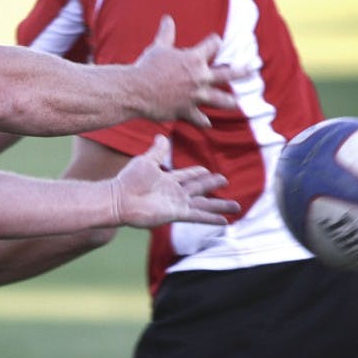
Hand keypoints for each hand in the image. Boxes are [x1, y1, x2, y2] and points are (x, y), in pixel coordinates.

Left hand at [110, 135, 240, 227]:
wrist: (120, 199)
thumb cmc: (129, 180)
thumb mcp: (146, 160)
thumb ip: (157, 150)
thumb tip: (161, 135)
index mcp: (168, 180)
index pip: (188, 175)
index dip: (198, 173)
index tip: (207, 171)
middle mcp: (174, 193)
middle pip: (199, 189)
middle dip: (212, 186)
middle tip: (225, 181)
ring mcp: (176, 204)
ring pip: (203, 204)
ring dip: (219, 206)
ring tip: (237, 207)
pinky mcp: (176, 214)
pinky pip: (198, 216)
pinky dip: (211, 218)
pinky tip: (224, 221)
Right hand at [132, 15, 247, 126]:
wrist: (136, 91)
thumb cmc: (146, 67)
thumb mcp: (158, 48)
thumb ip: (166, 34)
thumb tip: (167, 18)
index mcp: (194, 58)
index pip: (214, 45)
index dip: (214, 42)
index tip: (214, 43)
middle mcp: (199, 77)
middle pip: (227, 73)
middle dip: (242, 71)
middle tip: (253, 69)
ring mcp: (194, 96)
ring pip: (219, 100)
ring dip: (229, 102)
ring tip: (236, 103)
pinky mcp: (185, 111)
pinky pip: (199, 118)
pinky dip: (203, 122)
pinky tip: (208, 124)